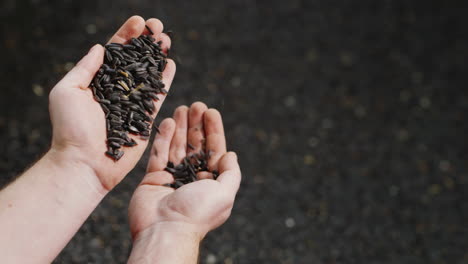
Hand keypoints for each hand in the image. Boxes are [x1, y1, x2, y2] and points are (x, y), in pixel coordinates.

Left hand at [47, 16, 175, 191]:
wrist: (84, 163)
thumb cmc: (70, 129)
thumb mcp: (67, 92)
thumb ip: (85, 69)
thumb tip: (100, 48)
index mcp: (97, 82)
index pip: (115, 53)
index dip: (127, 36)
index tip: (139, 21)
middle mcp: (116, 90)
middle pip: (135, 60)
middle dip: (146, 42)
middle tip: (157, 27)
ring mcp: (132, 104)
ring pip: (149, 74)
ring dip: (158, 56)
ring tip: (166, 39)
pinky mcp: (145, 119)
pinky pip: (157, 96)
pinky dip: (165, 80)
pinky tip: (170, 64)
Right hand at [128, 102, 241, 240]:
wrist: (165, 230)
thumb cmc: (198, 213)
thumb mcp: (225, 192)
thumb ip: (231, 172)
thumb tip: (231, 155)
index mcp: (211, 182)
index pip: (214, 150)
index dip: (213, 130)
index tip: (211, 112)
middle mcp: (192, 178)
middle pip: (195, 145)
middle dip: (196, 125)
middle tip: (196, 105)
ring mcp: (172, 177)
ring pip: (176, 146)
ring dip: (180, 127)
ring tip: (182, 107)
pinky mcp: (153, 177)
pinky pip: (158, 154)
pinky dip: (162, 138)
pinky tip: (167, 122)